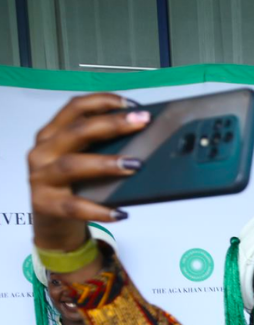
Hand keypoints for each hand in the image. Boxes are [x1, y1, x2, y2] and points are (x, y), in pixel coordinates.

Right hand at [28, 93, 148, 248]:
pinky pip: (74, 206)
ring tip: (134, 165)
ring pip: (72, 166)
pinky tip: (120, 212)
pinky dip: (99, 209)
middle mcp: (43, 151)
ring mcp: (41, 178)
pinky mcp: (46, 205)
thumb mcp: (82, 160)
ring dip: (105, 164)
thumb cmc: (73, 187)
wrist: (52, 223)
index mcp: (52, 134)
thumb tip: (143, 136)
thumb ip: (100, 146)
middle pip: (77, 132)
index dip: (103, 101)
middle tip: (142, 123)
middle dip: (112, 125)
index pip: (75, 108)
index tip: (133, 105)